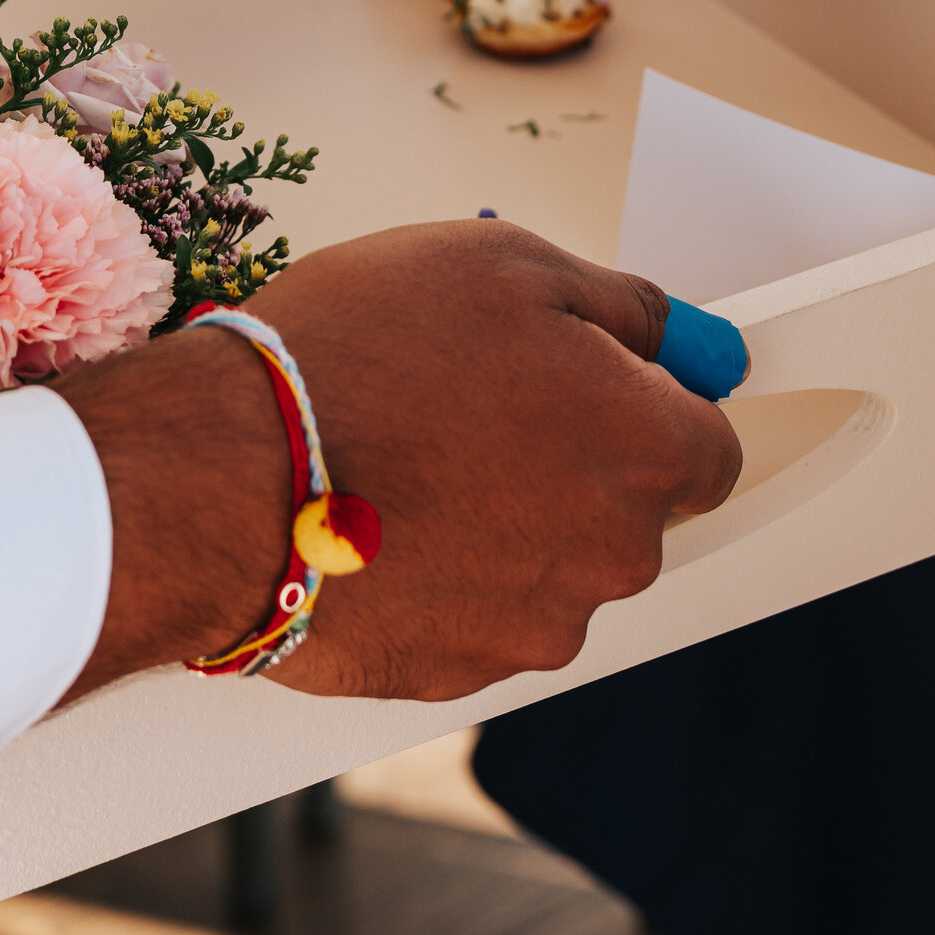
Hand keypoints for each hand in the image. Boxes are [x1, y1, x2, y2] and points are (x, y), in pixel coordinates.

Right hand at [62, 220, 744, 700]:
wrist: (226, 469)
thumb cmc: (359, 351)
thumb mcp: (500, 261)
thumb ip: (619, 303)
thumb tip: (681, 338)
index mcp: (641, 449)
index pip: (708, 446)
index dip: (647, 403)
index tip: (590, 380)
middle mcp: (610, 554)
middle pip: (626, 510)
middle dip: (566, 458)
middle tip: (468, 398)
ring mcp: (533, 626)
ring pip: (547, 564)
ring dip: (499, 516)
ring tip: (403, 453)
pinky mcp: (455, 673)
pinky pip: (473, 614)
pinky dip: (439, 570)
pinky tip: (376, 513)